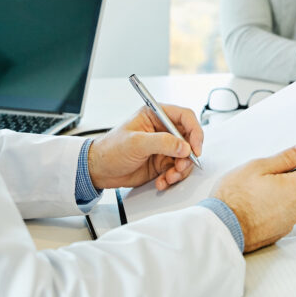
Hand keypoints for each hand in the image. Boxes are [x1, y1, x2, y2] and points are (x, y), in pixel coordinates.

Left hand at [87, 104, 203, 190]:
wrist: (100, 170)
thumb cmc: (110, 149)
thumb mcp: (136, 143)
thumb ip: (162, 143)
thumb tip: (184, 146)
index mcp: (155, 115)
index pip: (184, 117)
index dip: (194, 131)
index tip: (195, 147)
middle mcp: (162, 130)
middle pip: (189, 139)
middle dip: (188, 155)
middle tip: (181, 166)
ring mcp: (163, 147)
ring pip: (185, 157)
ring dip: (180, 169)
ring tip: (168, 177)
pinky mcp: (162, 162)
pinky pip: (176, 170)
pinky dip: (172, 178)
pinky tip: (161, 181)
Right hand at [212, 142, 295, 252]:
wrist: (221, 229)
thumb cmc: (234, 198)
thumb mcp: (257, 167)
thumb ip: (286, 158)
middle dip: (288, 178)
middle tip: (265, 175)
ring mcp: (289, 223)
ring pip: (290, 200)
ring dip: (278, 194)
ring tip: (254, 192)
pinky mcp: (279, 233)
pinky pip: (281, 214)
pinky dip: (271, 208)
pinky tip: (253, 206)